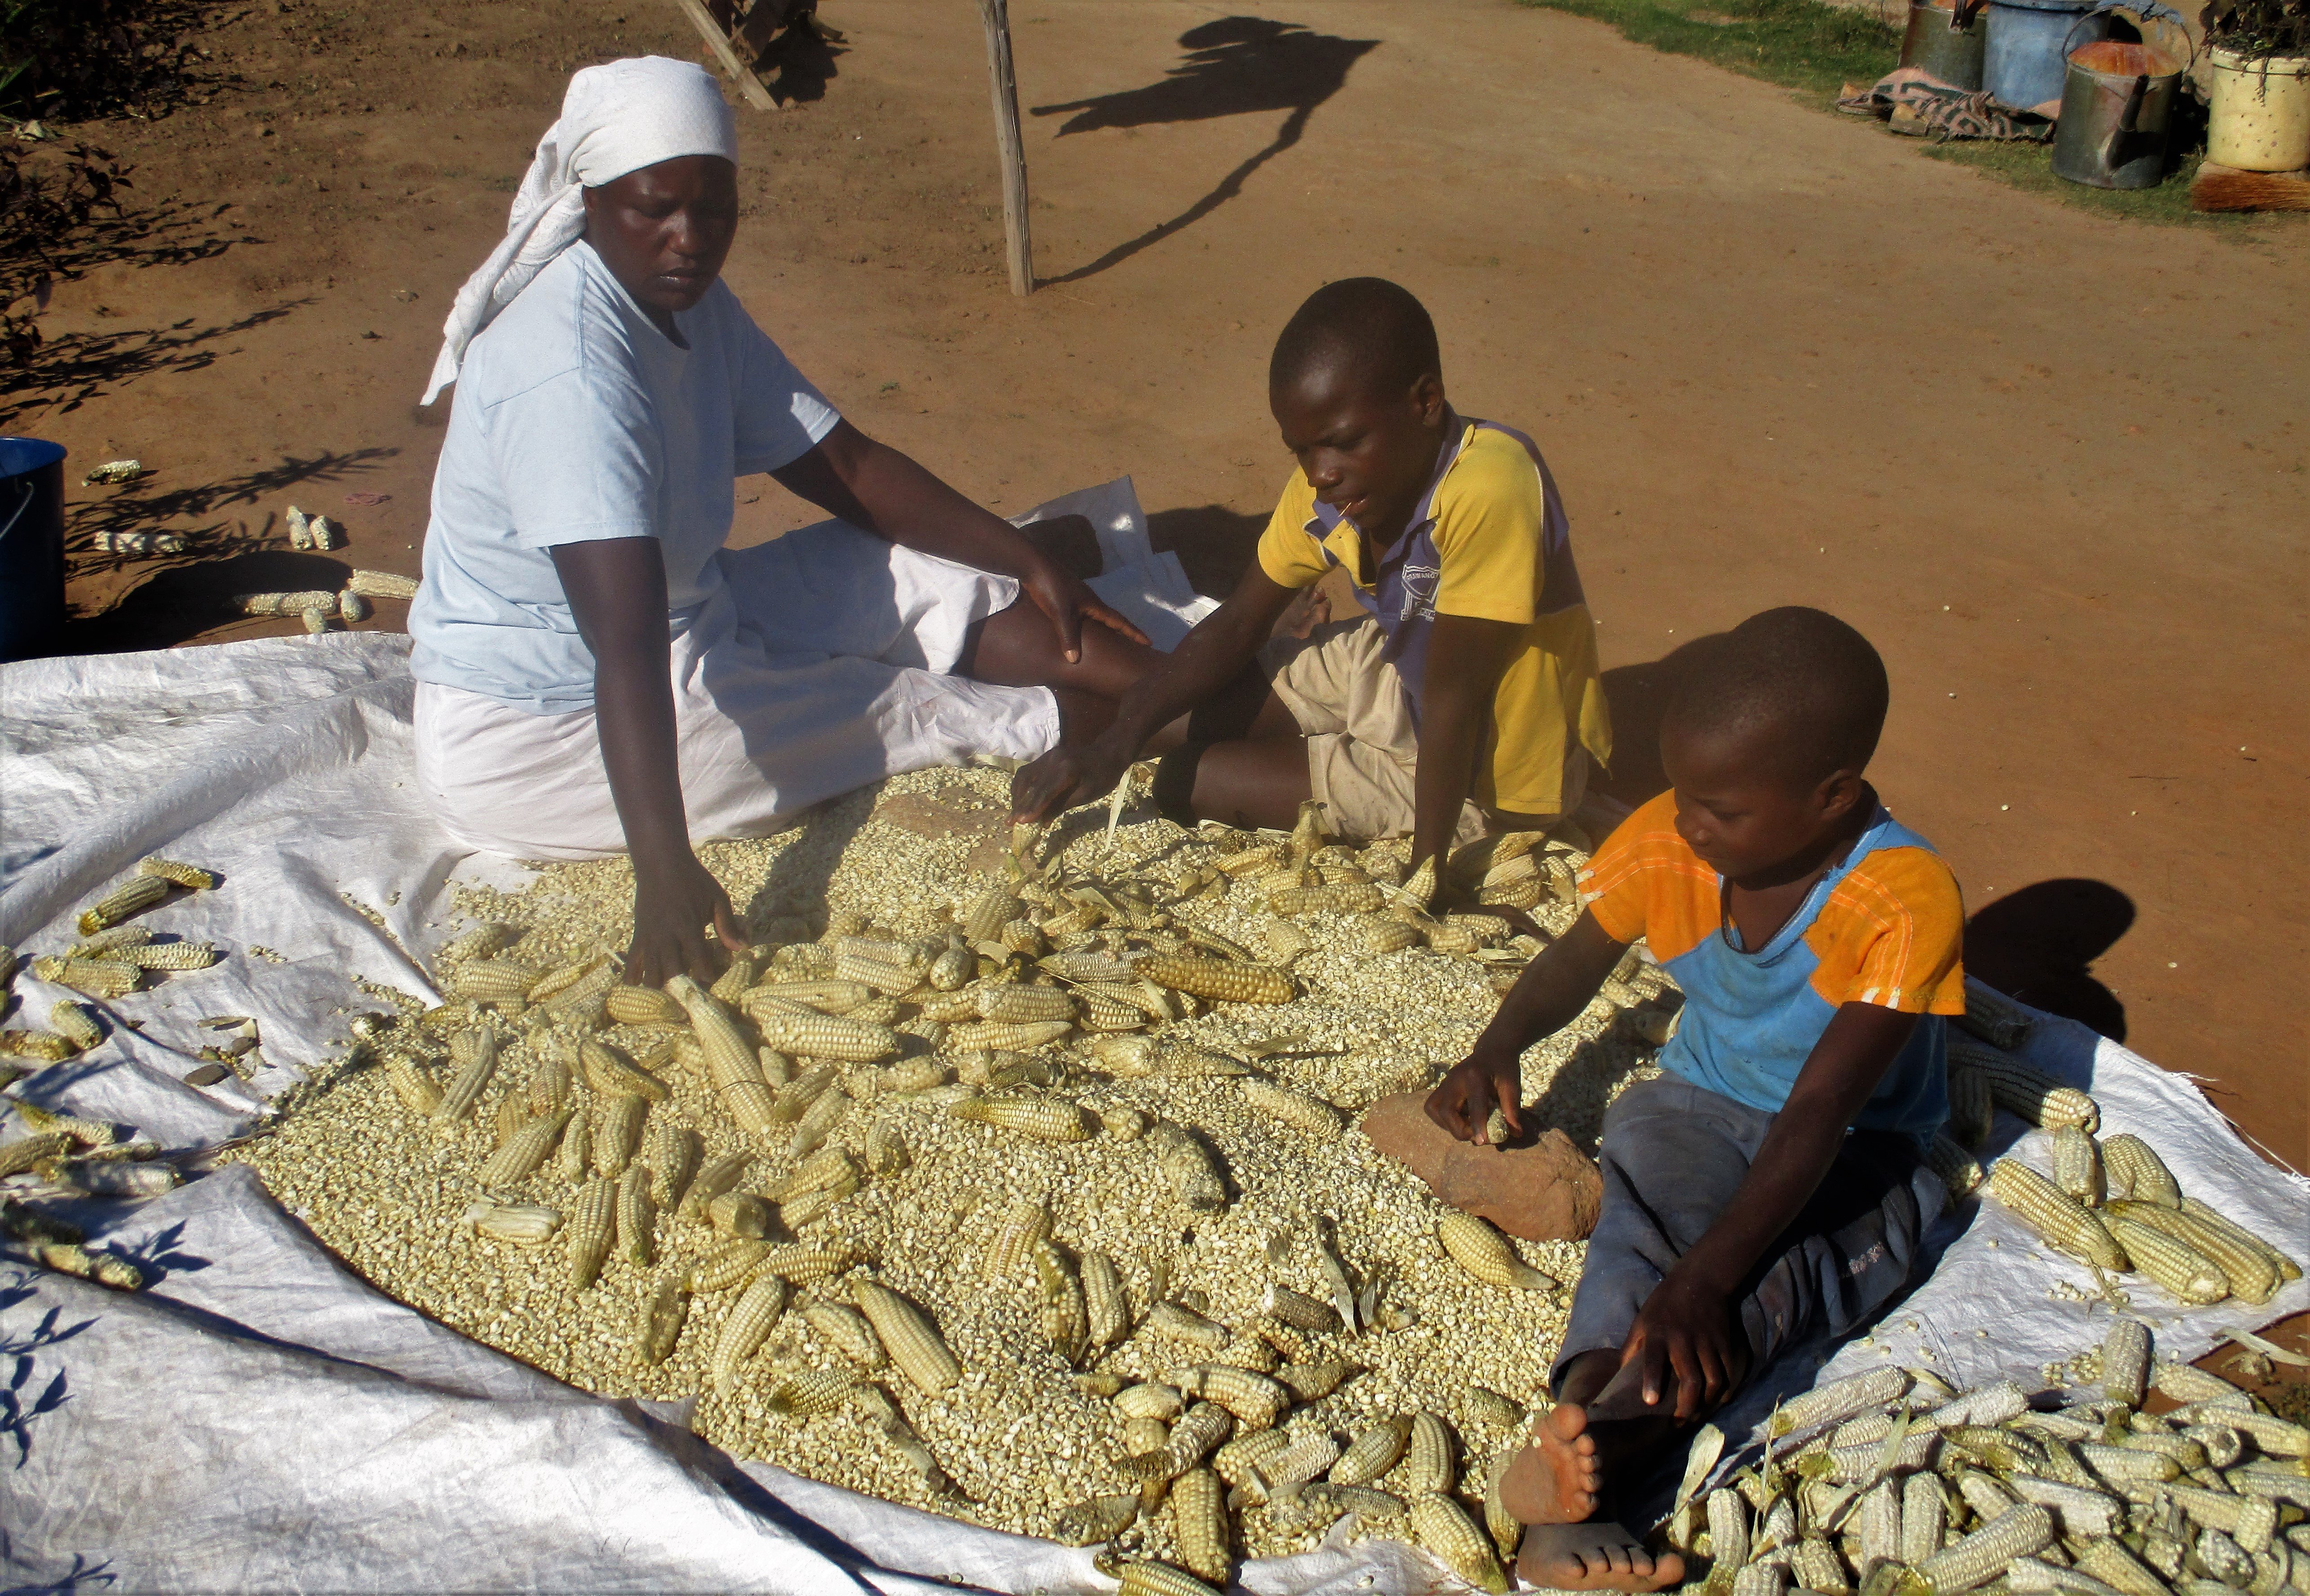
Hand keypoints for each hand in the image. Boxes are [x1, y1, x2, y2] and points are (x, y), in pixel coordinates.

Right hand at [625, 851, 746, 987]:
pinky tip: (637, 991)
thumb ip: (728, 925)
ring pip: (650, 973)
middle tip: (692, 1000)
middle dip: (683, 989)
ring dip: (660, 988)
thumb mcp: (717, 898)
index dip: (707, 977)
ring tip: (669, 1001)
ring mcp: (649, 938)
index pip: (699, 962)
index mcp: (689, 928)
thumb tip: (741, 948)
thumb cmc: (693, 880)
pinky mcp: (638, 936)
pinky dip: (633, 978)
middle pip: (672, 974)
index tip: (714, 986)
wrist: (661, 863)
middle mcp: (667, 937)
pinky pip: (632, 963)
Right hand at [1010, 736, 1132, 824]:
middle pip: (1031, 785)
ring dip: (1017, 795)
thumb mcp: (1086, 795)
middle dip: (1020, 805)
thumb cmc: (1103, 777)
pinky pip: (1029, 770)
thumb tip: (1041, 821)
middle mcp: (1054, 760)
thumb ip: (1062, 806)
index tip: (1020, 822)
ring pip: (1024, 776)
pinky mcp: (1047, 755)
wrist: (1109, 752)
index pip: (1044, 792)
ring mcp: (1049, 756)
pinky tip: (1021, 798)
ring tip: (1014, 812)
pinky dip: (1023, 786)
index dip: (1031, 808)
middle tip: (1010, 822)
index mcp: (1067, 770)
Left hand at [1018, 552, 1147, 662]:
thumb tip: (1075, 660)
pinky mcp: (1066, 596)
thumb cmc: (1051, 588)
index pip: (1120, 622)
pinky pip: (1084, 614)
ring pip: (1097, 617)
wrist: (1033, 566)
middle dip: (1124, 632)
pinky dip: (1089, 625)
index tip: (1149, 642)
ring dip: (1107, 628)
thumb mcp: (1061, 614)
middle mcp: (1090, 601)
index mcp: (1094, 605)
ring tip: (1111, 641)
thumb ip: (1068, 637)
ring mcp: (1078, 597)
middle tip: (1134, 644)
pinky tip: (1081, 630)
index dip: (1134, 633)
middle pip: (1112, 619)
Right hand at [1424, 1049, 1524, 1143]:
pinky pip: (1433, 1107)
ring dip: (1448, 1125)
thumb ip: (1512, 1110)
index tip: (1482, 1141)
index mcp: (1475, 1075)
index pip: (1474, 1104)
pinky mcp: (1441, 1086)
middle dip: (1459, 1129)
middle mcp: (1455, 1078)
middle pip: (1445, 1110)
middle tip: (1476, 1135)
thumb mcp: (1512, 1087)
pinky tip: (1461, 1118)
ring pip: (1434, 1109)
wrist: (1492, 1051)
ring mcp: (1445, 1081)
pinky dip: (1445, 1119)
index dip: (1478, 1125)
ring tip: (1468, 1125)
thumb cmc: (1503, 1069)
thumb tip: (1515, 1133)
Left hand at [1619, 1267, 1740, 1419]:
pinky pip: (1729, 1374)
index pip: (1654, 1359)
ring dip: (1706, 1403)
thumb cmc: (1664, 1304)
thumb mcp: (1642, 1320)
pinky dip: (1725, 1392)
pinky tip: (1717, 1401)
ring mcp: (1707, 1343)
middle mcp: (1683, 1340)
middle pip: (1691, 1380)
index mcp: (1658, 1333)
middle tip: (1678, 1423)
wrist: (1700, 1281)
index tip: (1650, 1402)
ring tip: (1696, 1415)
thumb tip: (1619, 1375)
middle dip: (1686, 1406)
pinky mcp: (1725, 1344)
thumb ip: (1632, 1348)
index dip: (1652, 1380)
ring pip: (1714, 1381)